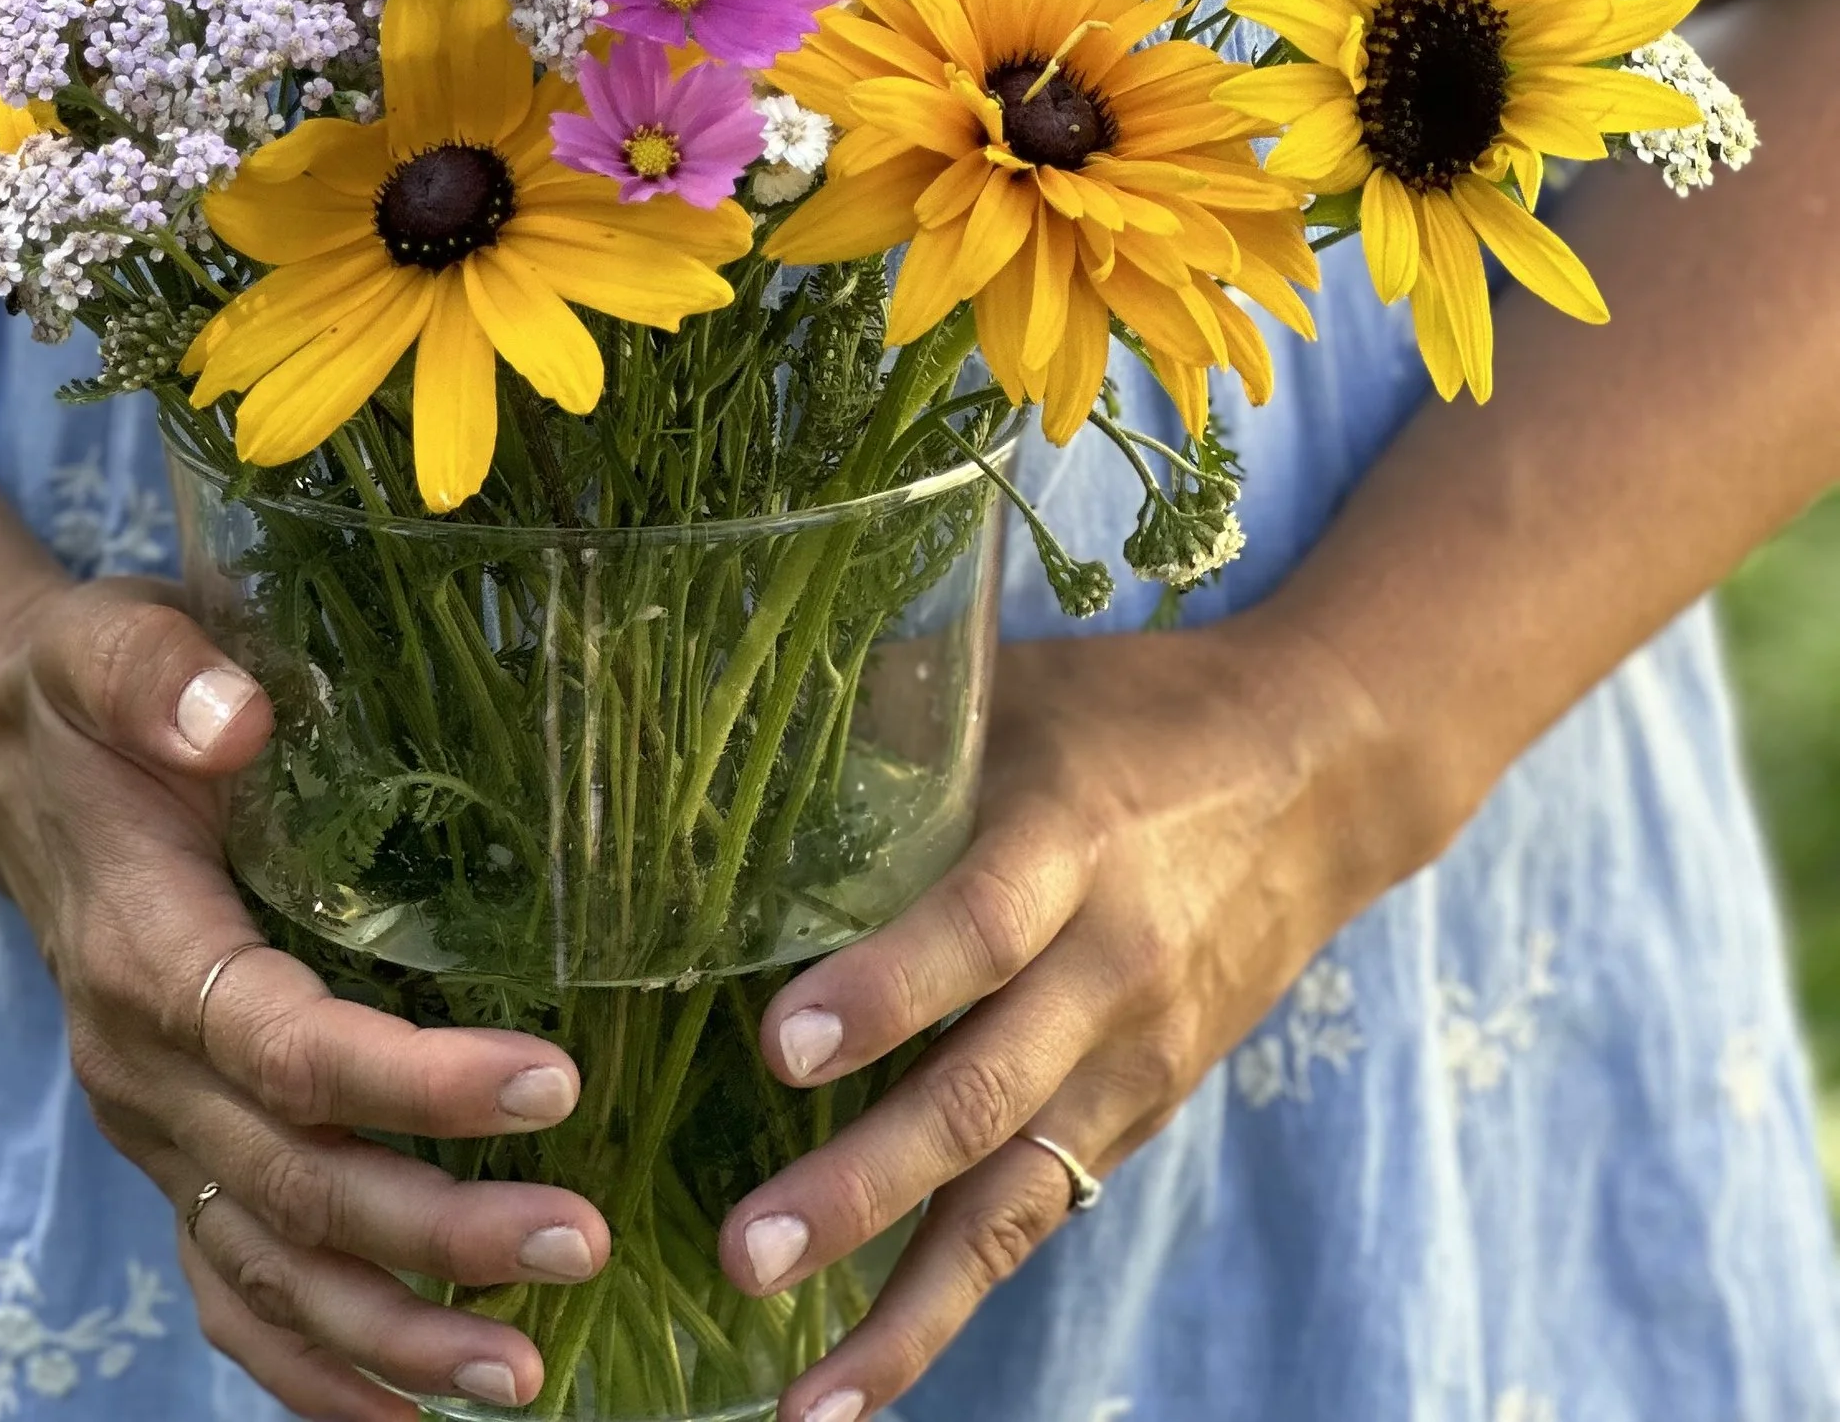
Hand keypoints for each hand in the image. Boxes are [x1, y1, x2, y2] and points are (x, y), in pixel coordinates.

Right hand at [0, 575, 610, 1420]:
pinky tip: (411, 1413)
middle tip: (582, 1242)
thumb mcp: (113, 647)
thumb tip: (241, 715)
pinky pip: (233, 1293)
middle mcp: (143, 1071)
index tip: (552, 1083)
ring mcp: (155, 1130)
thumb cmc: (92, 697)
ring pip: (269, 1271)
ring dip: (394, 1336)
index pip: (288, 1046)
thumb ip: (164, 676)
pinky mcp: (174, 1155)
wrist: (14, 757)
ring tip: (528, 1370)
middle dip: (440, 1233)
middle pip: (296, 1188)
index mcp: (148, 956)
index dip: (414, 1083)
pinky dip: (315, 1369)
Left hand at [718, 616, 1415, 1421]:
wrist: (1318, 774)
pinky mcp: (1140, 1114)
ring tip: (801, 1402)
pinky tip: (864, 1374)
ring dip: (905, 1303)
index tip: (780, 1046)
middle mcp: (1108, 965)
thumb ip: (884, 716)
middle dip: (862, 1185)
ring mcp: (1133, 1057)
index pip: (975, 927)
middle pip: (984, 1093)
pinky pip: (1040, 1219)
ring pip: (1016, 1199)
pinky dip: (954, 1304)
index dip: (883, 989)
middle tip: (744, 1251)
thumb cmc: (1131, 711)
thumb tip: (720, 729)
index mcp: (1069, 839)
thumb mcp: (1014, 686)